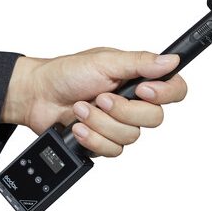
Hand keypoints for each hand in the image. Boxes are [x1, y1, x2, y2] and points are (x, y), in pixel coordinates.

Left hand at [0, 48, 186, 156]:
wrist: (37, 96)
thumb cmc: (66, 73)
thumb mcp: (105, 62)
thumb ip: (140, 62)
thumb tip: (171, 60)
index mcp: (138, 78)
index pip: (174, 89)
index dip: (165, 94)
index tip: (143, 90)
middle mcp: (133, 102)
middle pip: (155, 118)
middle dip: (123, 110)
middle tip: (102, 98)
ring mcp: (120, 123)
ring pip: (131, 137)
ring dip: (101, 123)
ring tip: (81, 108)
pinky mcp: (105, 141)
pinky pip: (113, 150)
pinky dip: (92, 137)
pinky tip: (78, 126)